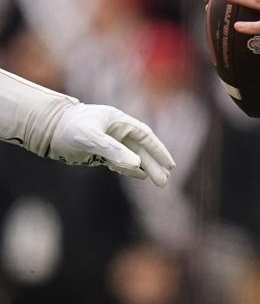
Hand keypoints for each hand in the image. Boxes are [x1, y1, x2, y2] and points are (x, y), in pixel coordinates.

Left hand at [49, 104, 175, 185]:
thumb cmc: (68, 128)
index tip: (170, 165)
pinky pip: (120, 161)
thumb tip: (137, 164)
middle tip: (164, 182)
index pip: (145, 136)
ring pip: (132, 156)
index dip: (159, 151)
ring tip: (159, 182)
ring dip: (145, 168)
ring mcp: (108, 142)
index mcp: (119, 121)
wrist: (45, 129)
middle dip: (154, 165)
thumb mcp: (91, 139)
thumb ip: (113, 150)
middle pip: (141, 149)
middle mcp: (116, 131)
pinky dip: (130, 169)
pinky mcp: (99, 152)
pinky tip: (140, 175)